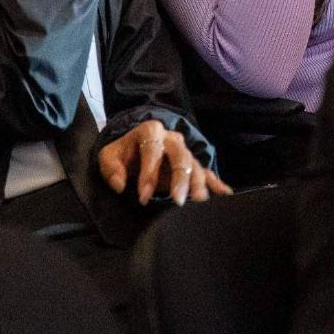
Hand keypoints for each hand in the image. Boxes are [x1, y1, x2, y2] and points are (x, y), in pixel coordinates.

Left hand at [98, 119, 230, 205]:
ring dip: (199, 184)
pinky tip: (225, 195)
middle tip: (179, 201)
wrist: (135, 147)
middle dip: (180, 179)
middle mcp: (171, 138)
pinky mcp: (192, 165)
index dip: (148, 174)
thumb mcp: (108, 156)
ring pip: (195, 165)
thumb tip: (119, 185)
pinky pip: (206, 172)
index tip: (143, 198)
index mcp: (150, 131)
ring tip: (200, 202)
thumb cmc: (123, 153)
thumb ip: (111, 169)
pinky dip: (216, 183)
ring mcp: (184, 151)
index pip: (152, 151)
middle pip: (180, 156)